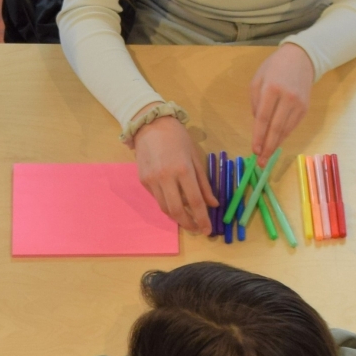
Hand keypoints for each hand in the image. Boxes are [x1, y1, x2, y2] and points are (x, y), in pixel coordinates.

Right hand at [132, 114, 214, 234]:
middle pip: (176, 210)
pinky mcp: (143, 181)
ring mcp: (152, 180)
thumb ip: (204, 183)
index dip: (202, 219)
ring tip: (187, 219)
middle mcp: (165, 178)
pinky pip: (156, 198)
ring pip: (164, 208)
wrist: (150, 124)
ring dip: (177, 217)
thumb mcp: (195, 157)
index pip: (195, 201)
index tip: (207, 230)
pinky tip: (175, 203)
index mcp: (183, 170)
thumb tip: (213, 204)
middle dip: (188, 224)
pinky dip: (167, 204)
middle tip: (196, 229)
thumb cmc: (178, 138)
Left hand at [248, 43, 315, 157]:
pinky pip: (293, 126)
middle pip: (276, 128)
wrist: (301, 58)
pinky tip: (277, 143)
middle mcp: (287, 98)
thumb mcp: (257, 80)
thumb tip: (258, 124)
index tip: (254, 150)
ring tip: (267, 157)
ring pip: (286, 129)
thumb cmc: (274, 68)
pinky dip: (284, 136)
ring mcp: (299, 104)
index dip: (258, 136)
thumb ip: (255, 102)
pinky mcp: (305, 108)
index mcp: (272, 89)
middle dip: (268, 147)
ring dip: (276, 144)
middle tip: (261, 161)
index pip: (263, 118)